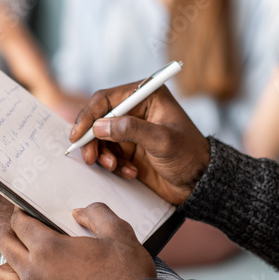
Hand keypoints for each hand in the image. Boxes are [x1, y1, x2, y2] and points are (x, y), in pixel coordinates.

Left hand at [0, 203, 155, 279]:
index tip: (27, 213)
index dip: (22, 214)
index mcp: (48, 248)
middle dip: (14, 235)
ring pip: (1, 277)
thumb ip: (96, 214)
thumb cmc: (126, 276)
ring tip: (26, 263)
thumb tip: (80, 213)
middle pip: (6, 246)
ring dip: (10, 266)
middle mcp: (33, 273)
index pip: (19, 223)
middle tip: (29, 234)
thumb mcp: (119, 233)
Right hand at [74, 84, 209, 205]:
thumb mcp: (162, 141)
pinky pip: (108, 154)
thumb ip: (131, 130)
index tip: (79, 134)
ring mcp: (131, 130)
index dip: (89, 115)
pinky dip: (113, 165)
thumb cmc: (189, 156)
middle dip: (92, 139)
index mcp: (147, 96)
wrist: (199, 183)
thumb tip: (100, 126)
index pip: (106, 99)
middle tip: (89, 157)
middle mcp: (136, 109)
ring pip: (100, 138)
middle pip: (98, 118)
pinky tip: (130, 173)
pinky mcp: (128, 148)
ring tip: (115, 167)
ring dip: (103, 155)